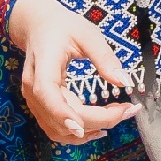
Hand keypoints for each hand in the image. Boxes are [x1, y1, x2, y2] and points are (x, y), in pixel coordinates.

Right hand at [6, 0, 136, 143]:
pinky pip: (56, 129)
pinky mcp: (41, 107)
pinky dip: (78, 133)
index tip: (83, 126)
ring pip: (57, 130)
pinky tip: (99, 127)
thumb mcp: (87, 34)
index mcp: (43, 65)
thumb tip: (124, 82)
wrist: (38, 27)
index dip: (62, 113)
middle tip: (128, 110)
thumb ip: (105, 57)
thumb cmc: (62, 27)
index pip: (46, 93)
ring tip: (117, 116)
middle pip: (60, 117)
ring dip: (88, 131)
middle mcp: (33, 88)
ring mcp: (34, 101)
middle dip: (96, 120)